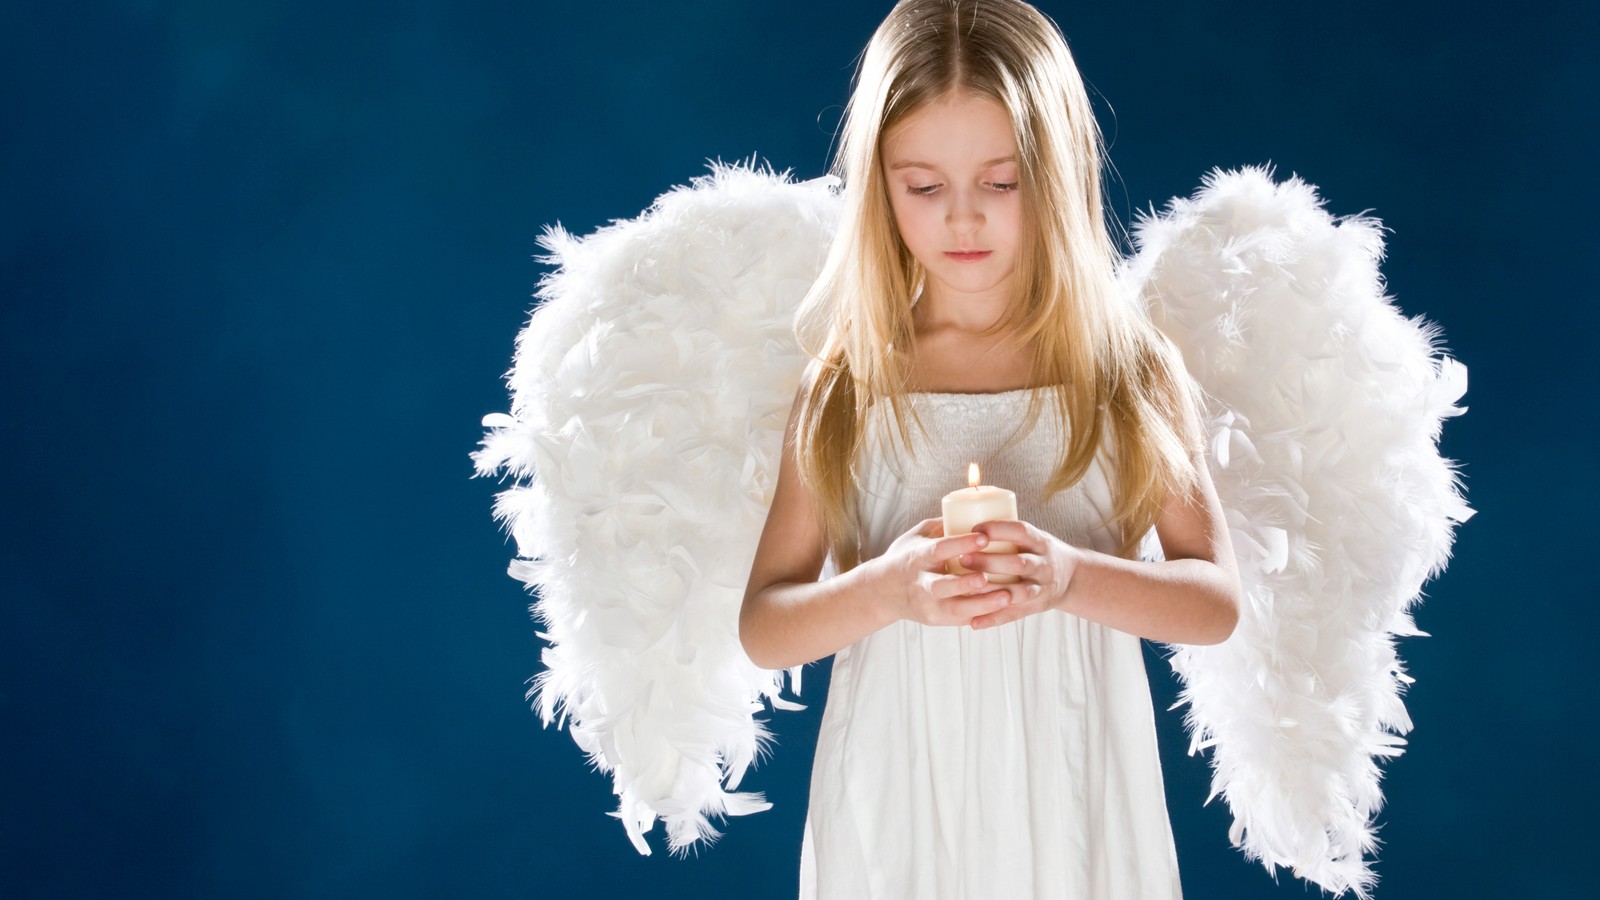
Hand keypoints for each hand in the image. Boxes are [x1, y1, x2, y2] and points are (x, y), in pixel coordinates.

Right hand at [865, 517, 1015, 626]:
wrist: (883, 592)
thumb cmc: (906, 558)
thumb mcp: (915, 537)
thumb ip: (942, 526)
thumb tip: (973, 510)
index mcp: (916, 557)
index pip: (938, 550)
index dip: (960, 544)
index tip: (983, 537)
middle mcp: (920, 583)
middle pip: (943, 586)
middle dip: (966, 583)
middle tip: (987, 576)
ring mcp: (928, 605)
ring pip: (955, 608)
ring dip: (982, 604)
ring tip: (1007, 596)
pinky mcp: (936, 620)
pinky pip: (962, 620)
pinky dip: (984, 616)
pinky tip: (1005, 609)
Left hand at [958, 519, 1080, 629]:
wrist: (1072, 578)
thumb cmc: (1039, 552)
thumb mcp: (1032, 538)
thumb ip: (1007, 533)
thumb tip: (962, 518)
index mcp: (1041, 542)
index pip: (1021, 531)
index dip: (998, 529)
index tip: (974, 529)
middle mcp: (1044, 565)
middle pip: (1018, 563)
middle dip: (990, 561)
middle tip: (962, 558)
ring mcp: (1041, 588)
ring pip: (1017, 592)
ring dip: (991, 591)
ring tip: (966, 589)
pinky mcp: (1035, 608)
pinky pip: (1014, 615)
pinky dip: (994, 619)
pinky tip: (974, 623)